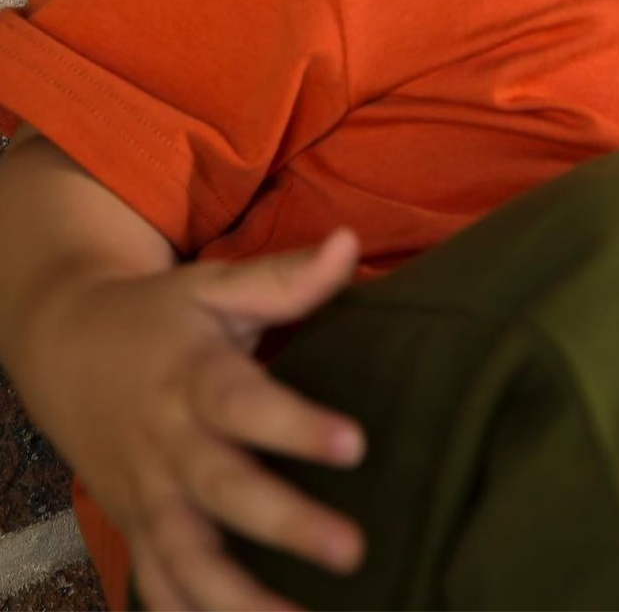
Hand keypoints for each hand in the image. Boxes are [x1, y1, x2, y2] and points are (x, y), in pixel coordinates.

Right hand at [42, 228, 369, 611]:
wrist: (64, 348)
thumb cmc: (160, 318)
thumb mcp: (215, 286)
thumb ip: (286, 277)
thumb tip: (350, 242)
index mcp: (192, 378)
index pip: (245, 404)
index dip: (297, 426)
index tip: (356, 445)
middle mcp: (167, 444)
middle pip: (223, 492)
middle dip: (285, 524)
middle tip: (352, 549)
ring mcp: (147, 495)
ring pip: (185, 561)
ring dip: (239, 602)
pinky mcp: (136, 529)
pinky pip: (156, 589)